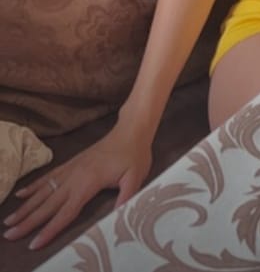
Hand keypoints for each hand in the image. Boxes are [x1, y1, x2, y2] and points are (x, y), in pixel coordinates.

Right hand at [2, 123, 151, 251]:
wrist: (131, 129)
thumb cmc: (135, 154)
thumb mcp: (136, 177)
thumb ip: (125, 198)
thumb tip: (116, 216)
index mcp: (89, 182)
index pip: (66, 211)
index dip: (51, 228)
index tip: (35, 243)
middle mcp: (75, 175)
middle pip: (48, 203)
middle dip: (29, 220)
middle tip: (10, 234)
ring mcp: (71, 168)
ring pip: (44, 190)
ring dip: (26, 206)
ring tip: (10, 220)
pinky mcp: (72, 162)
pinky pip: (48, 176)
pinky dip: (34, 186)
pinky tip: (21, 194)